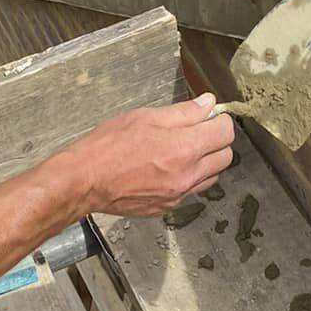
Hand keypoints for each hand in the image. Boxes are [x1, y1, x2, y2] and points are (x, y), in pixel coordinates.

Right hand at [72, 95, 233, 215]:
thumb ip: (182, 112)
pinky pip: (191, 191)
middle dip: (216, 141)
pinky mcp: (168, 207)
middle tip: (197, 131)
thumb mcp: (145, 117)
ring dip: (205, 162)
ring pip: (211, 177)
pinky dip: (188, 178)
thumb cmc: (109, 145)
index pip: (225, 133)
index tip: (209, 116)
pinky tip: (167, 169)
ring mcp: (179, 194)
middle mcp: (188, 175)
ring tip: (182, 151)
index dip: (219, 120)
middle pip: (225, 157)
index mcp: (185, 148)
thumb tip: (208, 104)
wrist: (85, 180)